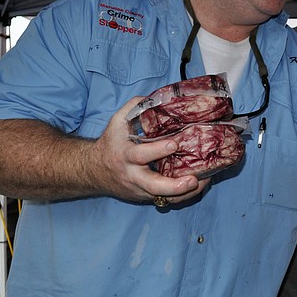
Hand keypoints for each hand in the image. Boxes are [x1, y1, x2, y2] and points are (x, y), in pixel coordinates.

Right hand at [94, 97, 209, 203]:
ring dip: (184, 193)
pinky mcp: (146, 197)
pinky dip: (182, 195)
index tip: (174, 143)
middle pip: (153, 186)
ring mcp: (140, 189)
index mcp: (125, 156)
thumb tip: (159, 97)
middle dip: (173, 186)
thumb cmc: (111, 144)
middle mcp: (133, 175)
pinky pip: (166, 200)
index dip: (157, 150)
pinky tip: (198, 185)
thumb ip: (135, 107)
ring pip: (163, 197)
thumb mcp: (117, 122)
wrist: (93, 171)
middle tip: (193, 179)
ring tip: (202, 183)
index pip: (140, 155)